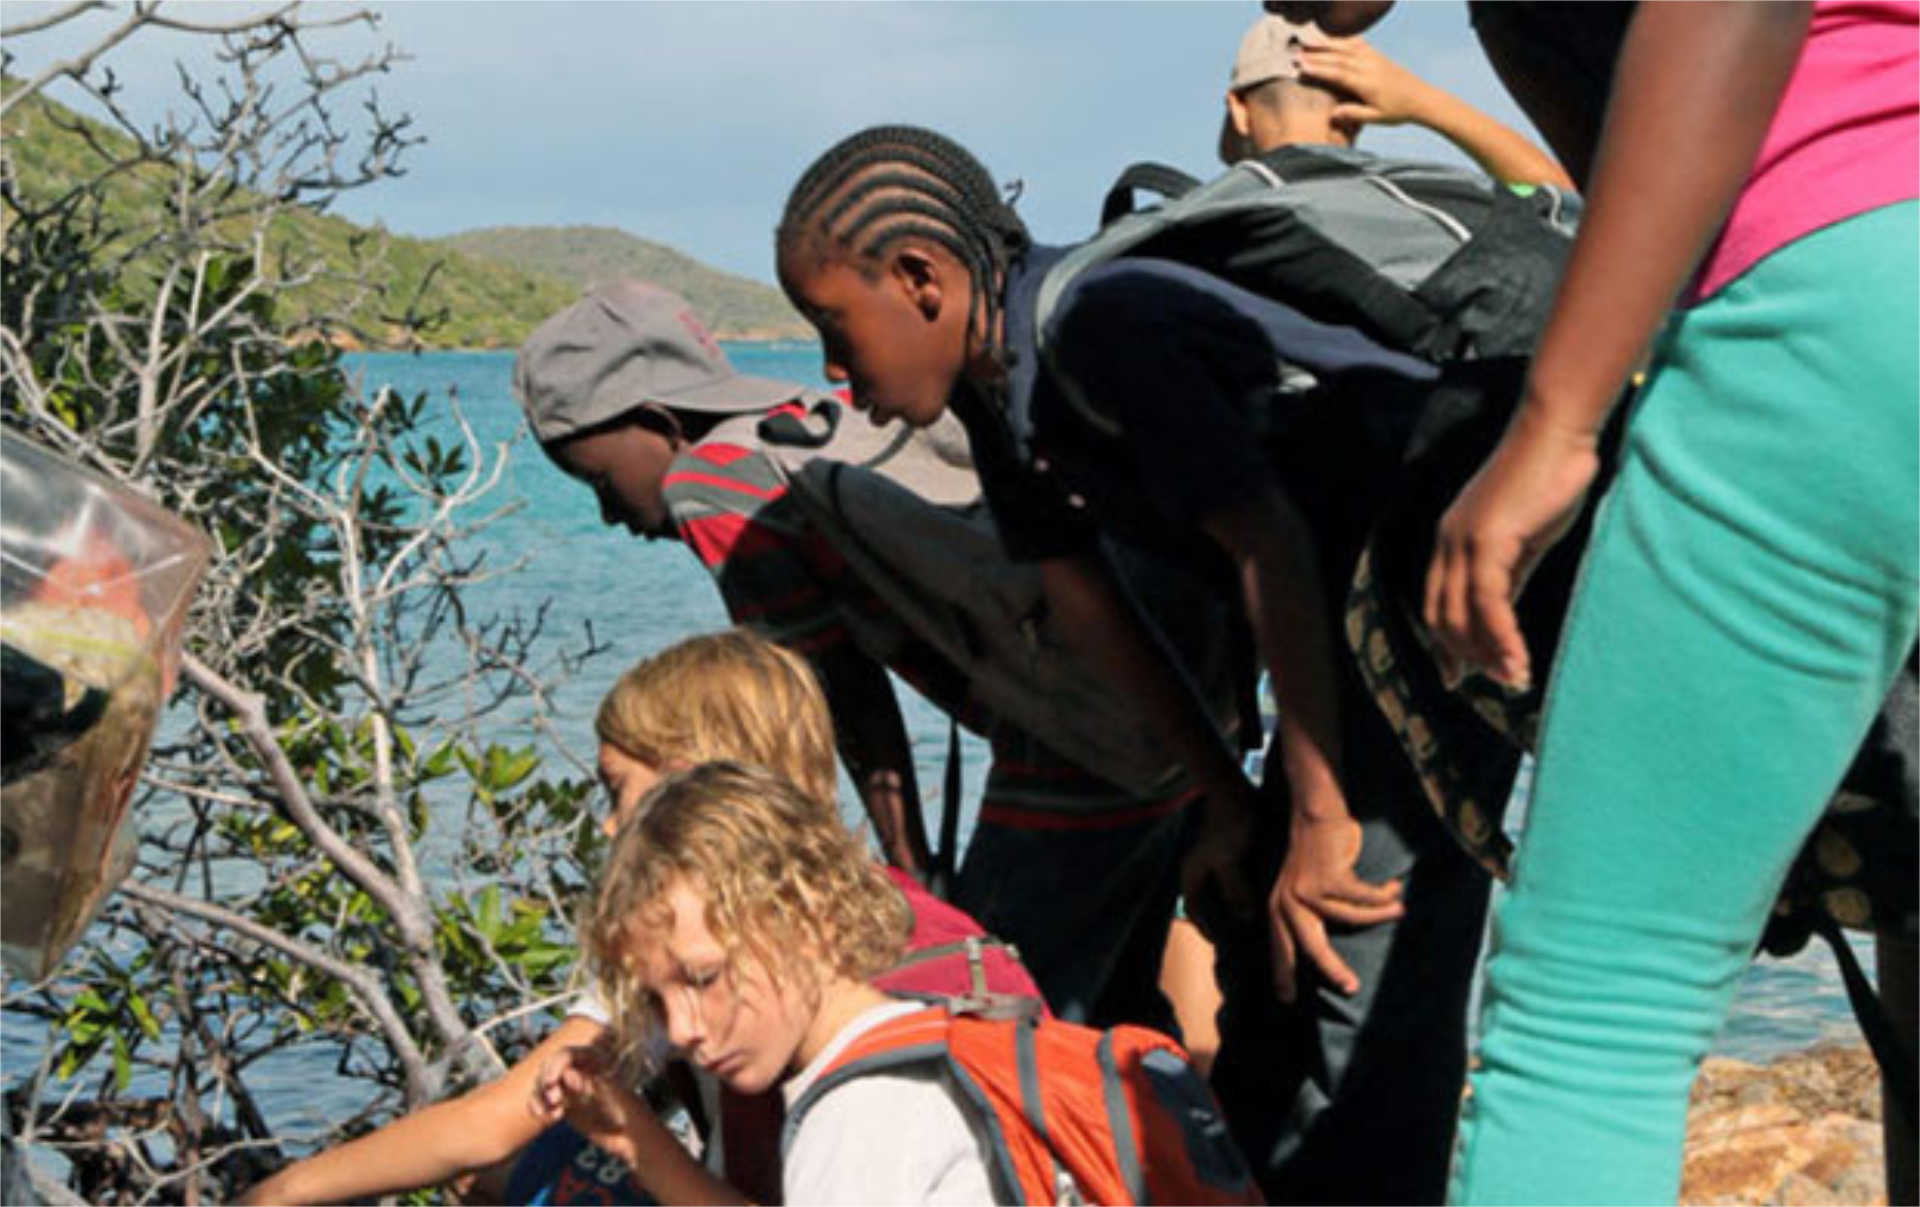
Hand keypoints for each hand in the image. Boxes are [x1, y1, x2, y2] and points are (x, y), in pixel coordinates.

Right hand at [530, 1043, 631, 1144]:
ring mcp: (571, 1087)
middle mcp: (579, 1071)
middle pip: (549, 1068)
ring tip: (549, 1113)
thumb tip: (567, 1074)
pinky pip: (543, 1101)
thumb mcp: (609, 1095)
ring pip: (542, 1085)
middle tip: (555, 1101)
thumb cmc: (628, 1110)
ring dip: (539, 1096)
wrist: (632, 1136)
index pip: (566, 1055)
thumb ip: (588, 1084)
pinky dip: (538, 1107)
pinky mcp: (565, 1105)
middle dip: (546, 1083)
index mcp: (594, 1060)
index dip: (555, 1065)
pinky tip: (548, 1117)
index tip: (550, 1083)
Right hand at [1179, 789, 1258, 938]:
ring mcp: (1214, 859)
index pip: (1195, 910)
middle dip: (1225, 920)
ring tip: (1258, 918)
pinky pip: (1236, 878)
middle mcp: (1200, 869)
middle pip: (1210, 903)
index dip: (1208, 929)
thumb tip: (1244, 918)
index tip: (1226, 946)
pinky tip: (1264, 893)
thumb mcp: (1229, 858)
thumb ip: (1235, 889)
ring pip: (1224, 891)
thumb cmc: (1229, 821)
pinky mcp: (1230, 851)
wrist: (1233, 788)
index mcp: (1191, 873)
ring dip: (1238, 905)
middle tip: (1246, 937)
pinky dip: (1247, 889)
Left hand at [1268, 809, 1403, 1001]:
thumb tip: (1320, 945)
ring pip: (1353, 918)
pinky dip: (1383, 896)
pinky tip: (1393, 888)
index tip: (1285, 999)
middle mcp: (1289, 901)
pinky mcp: (1330, 879)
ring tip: (1397, 909)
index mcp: (1279, 905)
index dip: (1283, 972)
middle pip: (1312, 946)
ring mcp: (1308, 891)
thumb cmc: (1316, 852)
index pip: (1281, 946)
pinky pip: (1367, 899)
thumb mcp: (1301, 886)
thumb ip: (1306, 912)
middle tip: (1351, 988)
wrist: (1316, 814)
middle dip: (1332, 969)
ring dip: (1380, 914)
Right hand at [1297, 38, 1433, 134]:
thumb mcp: (1375, 118)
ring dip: (1326, 43)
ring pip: (1346, 47)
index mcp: (1367, 83)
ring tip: (1308, 41)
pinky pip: (1357, 43)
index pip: (1338, 73)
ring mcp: (1374, 58)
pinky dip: (1342, 38)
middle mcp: (1370, 66)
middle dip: (1316, 54)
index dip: (1319, 69)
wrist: (1421, 99)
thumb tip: (1332, 114)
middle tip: (1296, 53)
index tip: (1301, 66)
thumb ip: (1354, 114)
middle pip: (1338, 57)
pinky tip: (1331, 37)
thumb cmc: (1397, 111)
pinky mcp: (1377, 55)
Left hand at [1423, 398, 1601, 690]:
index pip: (1437, 604)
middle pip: (1442, 616)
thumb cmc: (1548, 477)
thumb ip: (1508, 575)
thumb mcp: (1523, 538)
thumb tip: (1502, 618)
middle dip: (1468, 656)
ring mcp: (1462, 541)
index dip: (1446, 644)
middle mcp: (1447, 542)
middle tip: (1502, 681)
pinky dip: (1502, 636)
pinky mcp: (1487, 540)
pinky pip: (1489, 602)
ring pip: (1461, 615)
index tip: (1457, 677)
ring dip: (1488, 653)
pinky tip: (1520, 658)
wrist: (1557, 432)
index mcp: (1450, 540)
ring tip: (1515, 677)